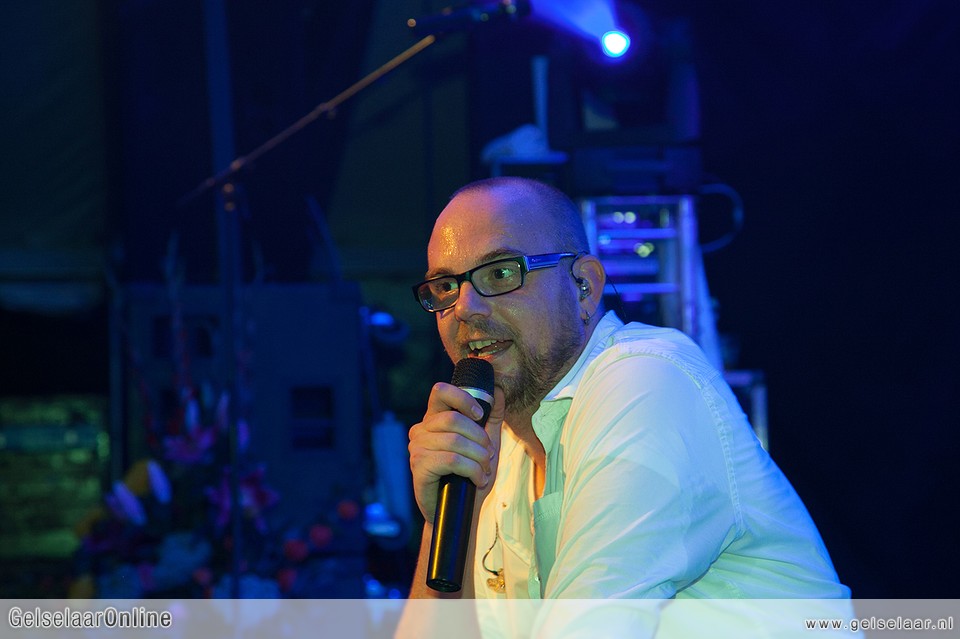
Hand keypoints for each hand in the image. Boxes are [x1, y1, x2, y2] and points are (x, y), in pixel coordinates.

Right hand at [408, 382, 504, 523]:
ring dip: (479, 457)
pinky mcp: (418, 467)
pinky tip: (477, 480)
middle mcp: (421, 430)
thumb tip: (497, 390)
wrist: (458, 512)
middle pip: (453, 420)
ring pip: (455, 441)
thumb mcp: (486, 443)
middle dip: (479, 438)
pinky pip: (451, 460)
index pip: (440, 392)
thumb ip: (491, 417)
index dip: (462, 398)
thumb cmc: (469, 476)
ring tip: (484, 470)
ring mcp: (417, 448)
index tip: (479, 414)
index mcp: (434, 420)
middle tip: (488, 455)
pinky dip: (472, 470)